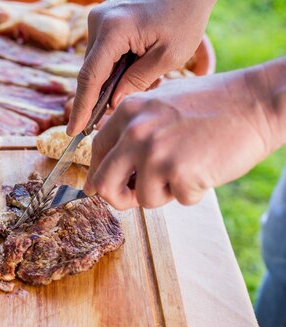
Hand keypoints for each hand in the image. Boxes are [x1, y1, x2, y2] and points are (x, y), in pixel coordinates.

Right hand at [66, 0, 215, 135]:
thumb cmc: (185, 17)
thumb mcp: (168, 56)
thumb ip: (137, 82)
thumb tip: (112, 104)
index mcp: (113, 30)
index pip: (90, 78)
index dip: (81, 108)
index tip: (73, 131)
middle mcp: (98, 21)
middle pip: (91, 72)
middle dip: (103, 96)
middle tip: (117, 114)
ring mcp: (98, 19)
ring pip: (97, 64)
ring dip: (113, 80)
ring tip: (146, 78)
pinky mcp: (104, 20)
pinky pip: (103, 53)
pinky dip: (116, 67)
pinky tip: (138, 67)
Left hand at [83, 63, 284, 209]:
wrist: (256, 101)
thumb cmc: (213, 104)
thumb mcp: (161, 102)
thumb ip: (133, 128)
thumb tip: (108, 165)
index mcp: (127, 112)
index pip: (95, 152)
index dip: (99, 174)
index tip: (101, 187)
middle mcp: (135, 132)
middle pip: (103, 184)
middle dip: (118, 198)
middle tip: (134, 199)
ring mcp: (155, 152)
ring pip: (144, 199)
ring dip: (166, 194)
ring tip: (190, 168)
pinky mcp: (179, 172)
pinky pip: (179, 200)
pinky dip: (194, 192)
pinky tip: (208, 167)